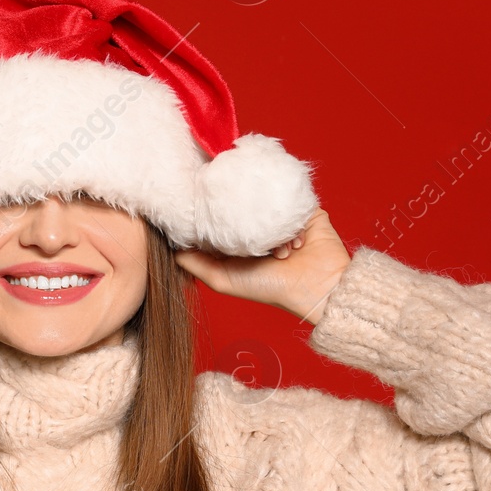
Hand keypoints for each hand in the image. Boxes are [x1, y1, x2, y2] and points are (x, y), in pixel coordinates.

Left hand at [175, 209, 351, 325]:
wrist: (318, 287)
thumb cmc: (270, 288)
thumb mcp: (223, 279)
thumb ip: (195, 264)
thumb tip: (171, 246)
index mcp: (242, 242)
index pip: (222, 219)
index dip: (213, 212)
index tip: (205, 203)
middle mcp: (261, 229)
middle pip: (243, 206)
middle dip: (243, 215)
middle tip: (244, 222)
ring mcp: (283, 219)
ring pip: (269, 205)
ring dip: (273, 229)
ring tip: (279, 254)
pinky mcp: (305, 212)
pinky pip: (294, 203)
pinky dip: (293, 225)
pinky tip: (296, 245)